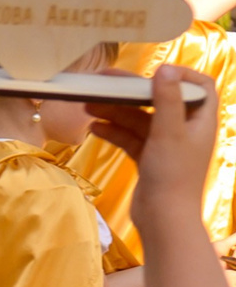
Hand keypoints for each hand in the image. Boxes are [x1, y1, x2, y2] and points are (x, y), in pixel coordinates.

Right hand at [94, 65, 219, 233]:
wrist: (164, 219)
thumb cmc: (173, 175)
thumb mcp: (168, 133)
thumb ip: (167, 100)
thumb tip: (164, 67)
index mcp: (199, 121)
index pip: (199, 87)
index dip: (181, 75)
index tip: (155, 70)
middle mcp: (185, 130)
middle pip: (159, 101)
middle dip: (131, 93)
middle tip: (103, 83)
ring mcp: (165, 145)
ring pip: (140, 120)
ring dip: (115, 112)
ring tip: (88, 106)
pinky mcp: (149, 159)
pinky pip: (130, 138)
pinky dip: (114, 132)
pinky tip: (94, 128)